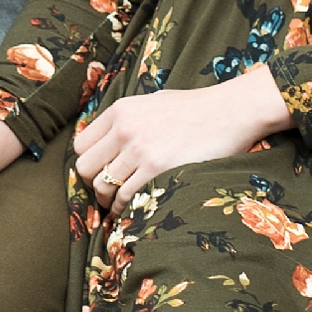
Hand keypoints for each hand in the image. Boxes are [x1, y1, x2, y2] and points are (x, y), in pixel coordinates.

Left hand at [74, 66, 285, 208]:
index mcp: (120, 111)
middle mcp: (124, 128)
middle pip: (85, 168)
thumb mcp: (153, 102)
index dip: (89, 164)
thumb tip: (108, 142)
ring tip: (119, 205)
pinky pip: (126, 196)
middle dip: (93, 184)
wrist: (231, 111)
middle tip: (107, 193)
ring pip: (103, 186)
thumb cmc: (196, 108)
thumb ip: (128, 119)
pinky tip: (133, 209)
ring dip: (109, 201)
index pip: (81, 145)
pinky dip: (125, 208)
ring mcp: (140, 149)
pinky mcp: (157, 168)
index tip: (99, 173)